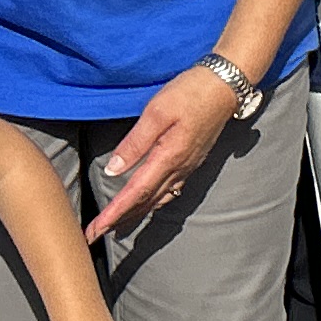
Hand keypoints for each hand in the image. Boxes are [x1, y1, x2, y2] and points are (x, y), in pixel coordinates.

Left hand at [89, 66, 244, 241]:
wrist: (226, 85)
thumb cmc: (190, 92)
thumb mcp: (157, 112)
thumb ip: (135, 143)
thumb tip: (113, 169)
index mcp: (168, 157)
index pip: (135, 193)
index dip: (113, 214)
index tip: (94, 231)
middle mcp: (179, 168)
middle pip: (145, 202)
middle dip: (120, 220)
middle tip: (96, 235)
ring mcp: (188, 166)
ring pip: (158, 199)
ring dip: (137, 214)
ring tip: (118, 224)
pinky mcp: (192, 160)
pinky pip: (170, 190)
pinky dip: (154, 202)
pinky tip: (148, 202)